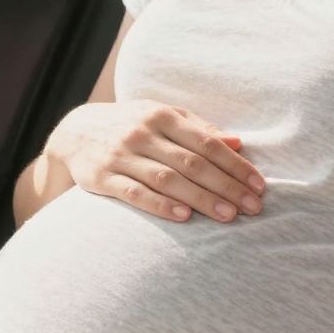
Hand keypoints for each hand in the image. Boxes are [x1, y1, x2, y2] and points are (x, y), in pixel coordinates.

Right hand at [51, 99, 265, 224]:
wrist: (74, 133)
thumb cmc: (130, 126)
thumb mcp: (162, 117)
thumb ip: (199, 129)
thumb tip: (238, 143)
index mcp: (161, 115)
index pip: (207, 142)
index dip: (235, 165)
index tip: (259, 186)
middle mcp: (141, 132)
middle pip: (192, 162)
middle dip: (226, 186)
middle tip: (252, 207)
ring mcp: (121, 155)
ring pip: (167, 179)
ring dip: (200, 199)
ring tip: (227, 216)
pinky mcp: (102, 178)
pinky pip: (134, 193)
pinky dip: (160, 205)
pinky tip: (184, 217)